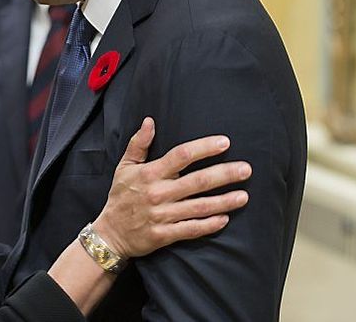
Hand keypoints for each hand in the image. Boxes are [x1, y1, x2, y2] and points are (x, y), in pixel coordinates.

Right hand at [92, 117, 250, 257]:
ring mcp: (162, 215)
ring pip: (199, 207)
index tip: (224, 143)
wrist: (109, 233)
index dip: (204, 148)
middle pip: (196, 181)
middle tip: (246, 169)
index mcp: (149, 173)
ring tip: (244, 196)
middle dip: (223, 174)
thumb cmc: (120, 196)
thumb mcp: (124, 166)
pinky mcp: (164, 235)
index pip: (181, 155)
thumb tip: (150, 121)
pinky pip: (191, 229)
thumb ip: (138, 143)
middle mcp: (157, 193)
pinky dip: (209, 225)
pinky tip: (225, 219)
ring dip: (223, 201)